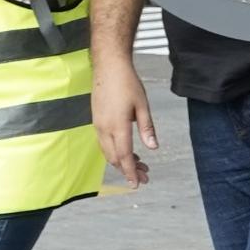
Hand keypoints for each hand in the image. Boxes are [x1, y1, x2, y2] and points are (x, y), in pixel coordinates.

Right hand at [93, 56, 157, 187]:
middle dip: (128, 169)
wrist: (108, 66)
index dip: (130, 172)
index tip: (137, 183)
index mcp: (117, 126)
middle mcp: (104, 128)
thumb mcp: (142, 105)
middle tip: (145, 175)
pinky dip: (115, 151)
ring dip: (121, 161)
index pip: (123, 156)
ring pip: (108, 151)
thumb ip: (147, 128)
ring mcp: (98, 124)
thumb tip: (153, 147)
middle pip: (114, 158)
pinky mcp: (96, 120)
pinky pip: (103, 143)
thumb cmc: (127, 83)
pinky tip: (126, 150)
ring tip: (139, 164)